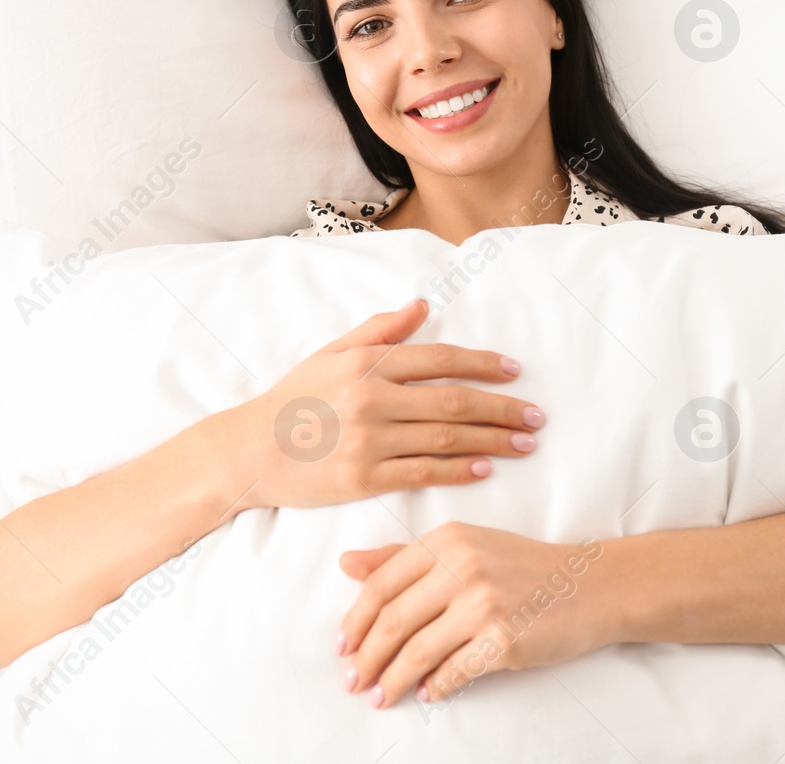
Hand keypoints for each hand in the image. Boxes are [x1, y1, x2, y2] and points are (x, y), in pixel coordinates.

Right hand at [237, 298, 544, 509]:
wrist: (248, 452)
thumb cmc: (292, 400)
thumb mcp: (330, 354)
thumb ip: (379, 331)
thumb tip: (422, 306)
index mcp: (367, 364)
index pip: (440, 359)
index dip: (483, 364)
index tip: (515, 372)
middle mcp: (372, 400)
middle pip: (454, 402)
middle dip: (503, 408)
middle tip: (536, 416)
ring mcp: (369, 441)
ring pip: (446, 439)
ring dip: (493, 441)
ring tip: (524, 444)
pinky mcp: (363, 479)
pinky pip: (423, 473)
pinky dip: (459, 470)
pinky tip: (486, 468)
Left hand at [335, 522, 610, 708]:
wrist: (590, 585)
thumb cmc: (522, 566)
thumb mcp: (463, 546)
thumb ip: (403, 557)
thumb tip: (347, 564)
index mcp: (447, 541)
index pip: (381, 585)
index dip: (354, 621)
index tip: (342, 647)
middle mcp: (463, 568)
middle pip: (392, 622)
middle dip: (366, 658)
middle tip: (353, 681)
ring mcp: (484, 605)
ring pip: (417, 653)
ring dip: (392, 681)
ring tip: (380, 696)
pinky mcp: (504, 641)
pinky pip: (453, 672)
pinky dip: (434, 688)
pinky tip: (426, 694)